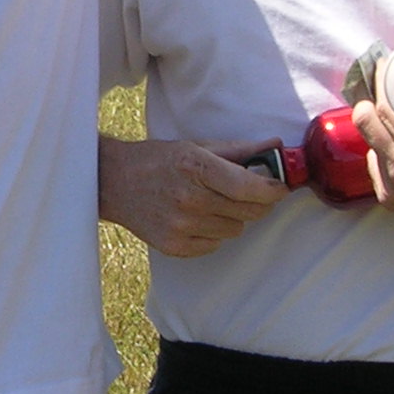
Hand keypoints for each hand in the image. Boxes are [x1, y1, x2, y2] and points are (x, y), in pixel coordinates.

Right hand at [96, 135, 284, 256]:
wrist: (112, 183)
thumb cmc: (157, 160)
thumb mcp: (196, 146)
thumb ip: (239, 150)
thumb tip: (277, 147)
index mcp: (196, 167)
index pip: (249, 187)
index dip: (272, 190)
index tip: (281, 188)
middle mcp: (189, 198)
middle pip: (249, 212)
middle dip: (257, 202)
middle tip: (248, 192)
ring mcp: (181, 226)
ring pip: (235, 230)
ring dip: (232, 217)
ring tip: (211, 202)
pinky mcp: (174, 246)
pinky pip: (215, 245)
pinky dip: (213, 233)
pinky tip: (195, 217)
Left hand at [352, 52, 393, 247]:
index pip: (385, 108)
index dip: (379, 83)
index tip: (384, 67)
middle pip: (369, 124)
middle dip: (371, 99)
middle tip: (382, 84)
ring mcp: (393, 188)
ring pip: (369, 145)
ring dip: (373, 125)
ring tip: (383, 108)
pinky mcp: (391, 201)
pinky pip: (375, 167)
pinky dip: (378, 151)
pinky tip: (385, 138)